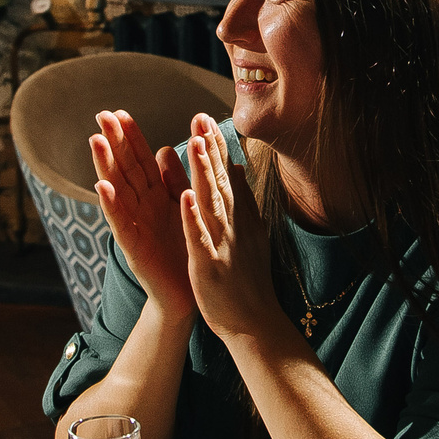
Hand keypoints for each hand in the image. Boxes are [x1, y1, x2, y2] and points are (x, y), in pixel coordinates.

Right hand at [88, 110, 193, 319]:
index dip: (130, 137)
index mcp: (155, 197)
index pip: (140, 160)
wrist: (186, 295)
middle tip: (101, 115)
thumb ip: (172, 181)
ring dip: (105, 165)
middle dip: (113, 142)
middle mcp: (140, 208)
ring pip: (117, 191)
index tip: (119, 112)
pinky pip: (120, 224)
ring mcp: (134, 227)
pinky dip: (110, 205)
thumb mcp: (178, 210)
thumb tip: (164, 148)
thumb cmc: (181, 251)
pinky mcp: (134, 249)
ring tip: (94, 140)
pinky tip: (101, 187)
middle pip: (125, 169)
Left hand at [177, 121, 287, 346]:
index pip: (226, 175)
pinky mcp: (209, 265)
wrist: (253, 321)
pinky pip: (200, 238)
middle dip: (209, 148)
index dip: (216, 146)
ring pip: (211, 202)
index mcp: (237, 216)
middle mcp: (233, 225)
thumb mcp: (250, 230)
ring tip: (194, 143)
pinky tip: (184, 197)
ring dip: (203, 172)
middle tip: (200, 117)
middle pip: (219, 181)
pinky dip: (193, 217)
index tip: (206, 118)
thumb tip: (240, 165)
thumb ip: (243, 197)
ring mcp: (222, 244)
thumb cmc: (248, 277)